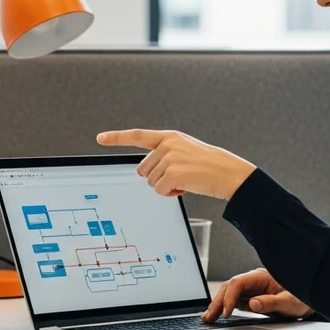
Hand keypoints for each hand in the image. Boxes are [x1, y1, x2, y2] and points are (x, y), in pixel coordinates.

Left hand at [96, 129, 256, 199]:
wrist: (228, 172)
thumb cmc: (208, 164)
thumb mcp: (185, 150)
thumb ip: (164, 153)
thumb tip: (143, 170)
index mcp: (169, 137)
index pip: (137, 135)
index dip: (117, 137)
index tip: (100, 138)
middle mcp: (166, 145)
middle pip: (142, 169)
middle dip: (156, 177)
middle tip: (178, 176)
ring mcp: (169, 159)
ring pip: (150, 182)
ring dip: (165, 186)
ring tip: (186, 180)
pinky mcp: (173, 174)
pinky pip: (159, 191)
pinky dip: (170, 194)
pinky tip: (185, 187)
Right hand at [202, 268, 312, 322]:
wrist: (309, 300)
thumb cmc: (301, 298)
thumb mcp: (289, 302)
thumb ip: (271, 302)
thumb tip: (252, 303)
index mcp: (261, 276)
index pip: (238, 283)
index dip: (230, 297)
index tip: (226, 313)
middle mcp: (253, 281)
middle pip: (229, 287)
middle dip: (217, 302)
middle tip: (208, 317)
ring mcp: (251, 289)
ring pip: (229, 294)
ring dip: (217, 305)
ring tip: (207, 317)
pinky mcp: (251, 297)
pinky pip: (234, 301)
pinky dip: (224, 307)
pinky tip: (217, 314)